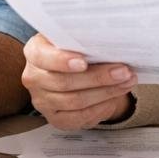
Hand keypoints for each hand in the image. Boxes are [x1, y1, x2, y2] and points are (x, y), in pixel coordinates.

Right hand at [21, 34, 135, 129]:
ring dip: (104, 93)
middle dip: (97, 78)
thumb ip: (84, 40)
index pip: (42, 57)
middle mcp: (33, 77)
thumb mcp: (76, 39)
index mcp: (34, 52)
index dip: (61, 61)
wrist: (74, 71)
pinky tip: (113, 99)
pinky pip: (78, 117)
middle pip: (64, 82)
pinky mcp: (54, 118)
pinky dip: (99, 108)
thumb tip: (109, 42)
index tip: (83, 62)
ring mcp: (41, 100)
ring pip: (74, 101)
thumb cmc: (76, 50)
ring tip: (125, 82)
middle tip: (122, 71)